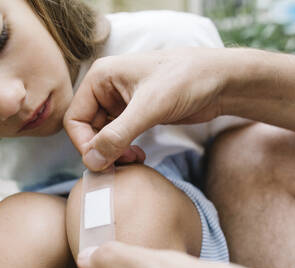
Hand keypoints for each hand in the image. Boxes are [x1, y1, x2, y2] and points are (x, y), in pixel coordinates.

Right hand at [64, 48, 228, 170]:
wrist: (220, 80)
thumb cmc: (186, 80)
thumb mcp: (149, 107)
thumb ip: (117, 135)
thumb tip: (92, 161)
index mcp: (100, 78)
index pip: (75, 119)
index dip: (85, 144)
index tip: (104, 161)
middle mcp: (106, 89)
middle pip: (87, 130)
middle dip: (102, 150)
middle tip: (124, 163)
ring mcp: (120, 103)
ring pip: (103, 136)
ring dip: (114, 152)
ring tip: (134, 159)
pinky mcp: (135, 114)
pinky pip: (118, 138)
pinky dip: (124, 150)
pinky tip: (138, 156)